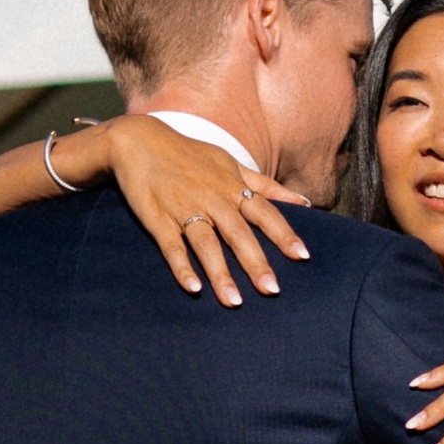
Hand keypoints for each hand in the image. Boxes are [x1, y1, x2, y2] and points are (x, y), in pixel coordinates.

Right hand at [99, 113, 309, 304]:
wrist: (139, 141)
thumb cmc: (191, 156)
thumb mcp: (231, 164)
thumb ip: (267, 186)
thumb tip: (305, 204)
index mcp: (232, 186)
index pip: (264, 212)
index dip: (283, 233)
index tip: (302, 256)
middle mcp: (212, 198)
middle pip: (238, 233)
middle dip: (255, 262)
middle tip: (272, 291)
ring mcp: (184, 208)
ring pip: (206, 243)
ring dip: (220, 273)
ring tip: (234, 302)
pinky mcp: (158, 218)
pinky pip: (171, 245)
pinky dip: (181, 266)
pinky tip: (193, 288)